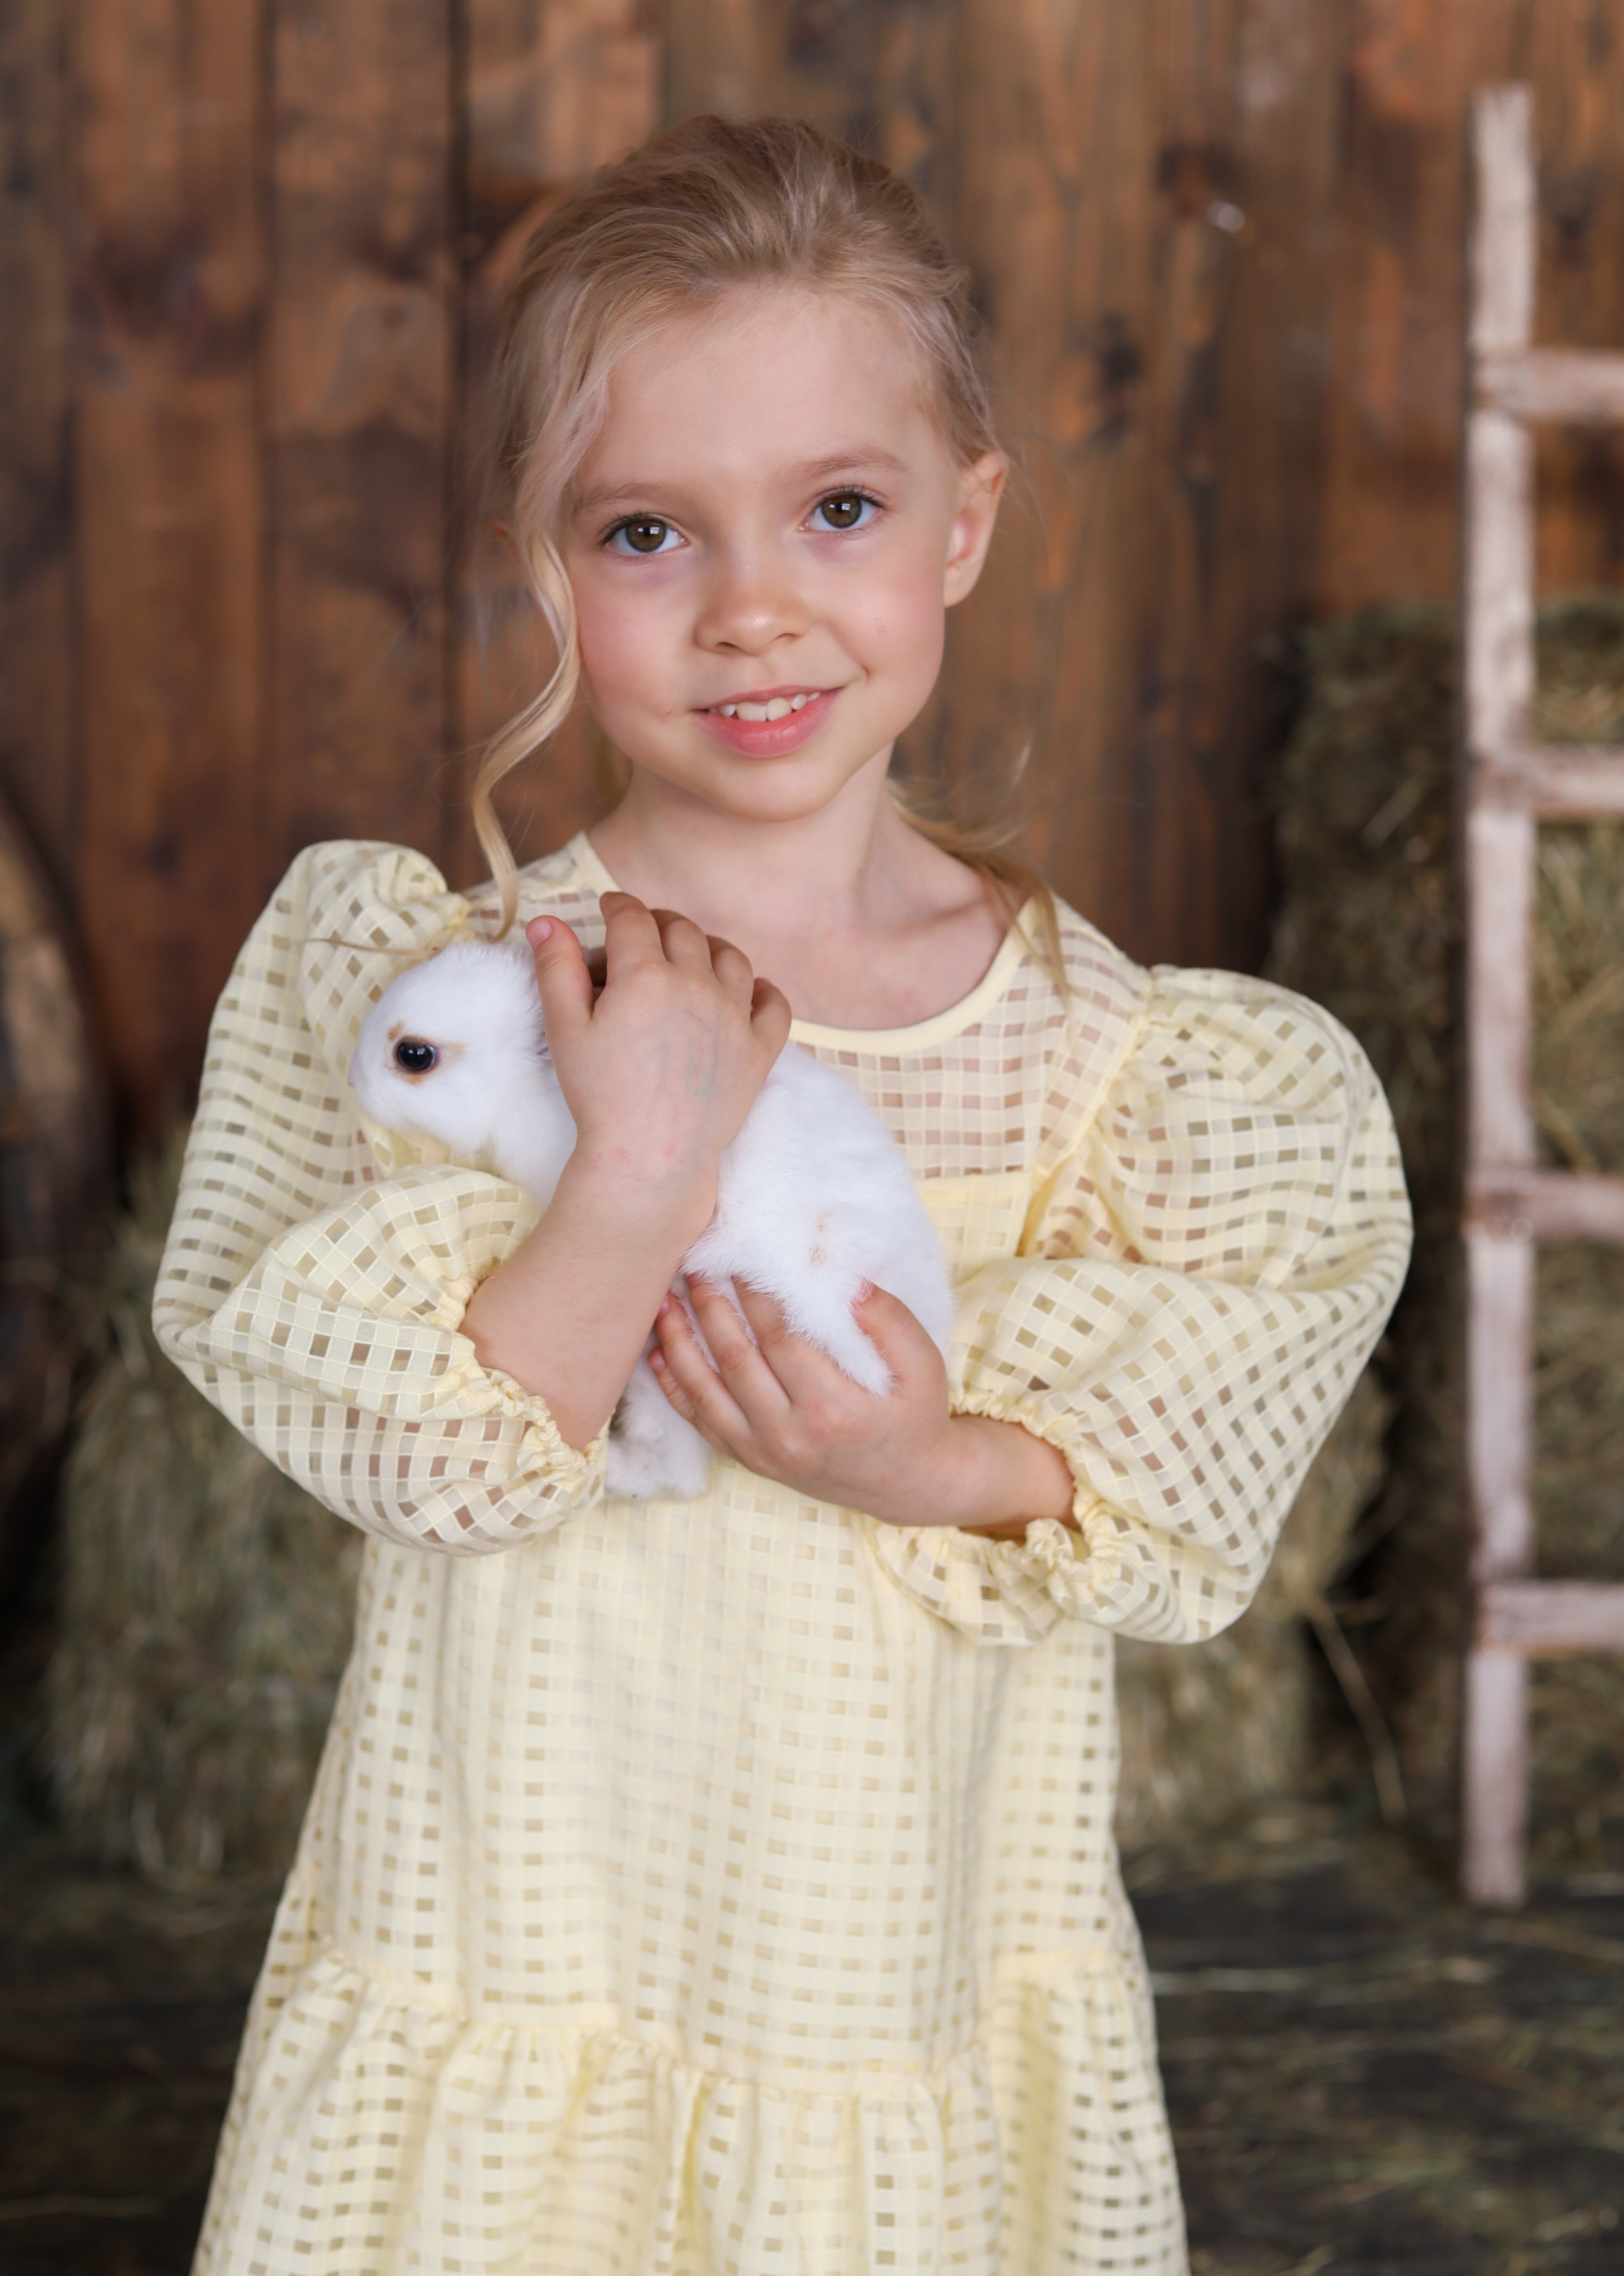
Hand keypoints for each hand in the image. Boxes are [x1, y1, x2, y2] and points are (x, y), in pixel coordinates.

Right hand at [529, 893, 791, 1238]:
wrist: (648, 1158)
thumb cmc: (598, 1096)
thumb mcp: (565, 1029)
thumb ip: (556, 968)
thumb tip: (548, 920)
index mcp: (645, 975)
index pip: (632, 918)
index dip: (617, 906)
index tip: (610, 907)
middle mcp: (697, 986)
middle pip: (682, 930)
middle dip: (658, 923)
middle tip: (643, 934)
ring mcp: (734, 1017)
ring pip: (730, 957)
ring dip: (707, 947)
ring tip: (691, 956)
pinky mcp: (759, 1050)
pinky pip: (774, 1003)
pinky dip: (761, 990)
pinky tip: (746, 991)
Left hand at [649, 1278, 1076, 1532]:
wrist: (909, 1484)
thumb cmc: (915, 1414)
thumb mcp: (924, 1366)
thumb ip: (890, 1321)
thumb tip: (848, 1283)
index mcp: (832, 1407)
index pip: (779, 1338)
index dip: (753, 1295)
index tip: (739, 1257)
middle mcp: (789, 1434)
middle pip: (735, 1359)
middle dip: (709, 1308)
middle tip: (693, 1265)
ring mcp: (764, 1452)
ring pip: (706, 1391)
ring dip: (679, 1343)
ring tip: (664, 1300)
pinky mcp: (751, 1460)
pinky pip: (701, 1422)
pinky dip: (674, 1387)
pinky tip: (658, 1353)